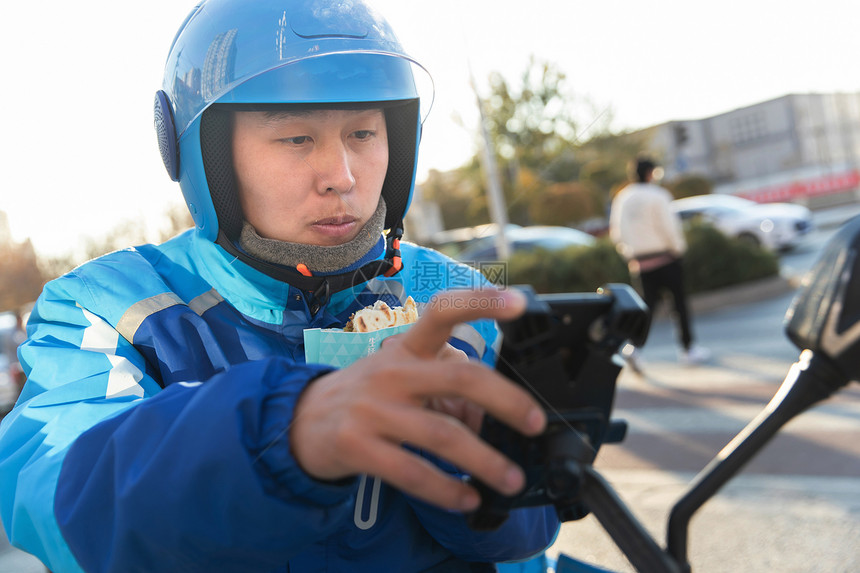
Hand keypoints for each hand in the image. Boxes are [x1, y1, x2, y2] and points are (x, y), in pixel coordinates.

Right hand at [290, 288, 545, 511]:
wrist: (299, 421)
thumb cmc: (366, 396)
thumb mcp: (401, 376)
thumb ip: (446, 387)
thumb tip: (494, 416)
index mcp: (406, 349)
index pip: (443, 312)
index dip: (481, 302)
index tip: (520, 302)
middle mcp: (392, 372)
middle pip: (460, 377)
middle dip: (506, 400)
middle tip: (536, 422)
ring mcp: (373, 409)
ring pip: (442, 435)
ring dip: (485, 461)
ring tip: (512, 479)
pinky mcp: (356, 446)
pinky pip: (411, 471)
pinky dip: (446, 490)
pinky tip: (468, 500)